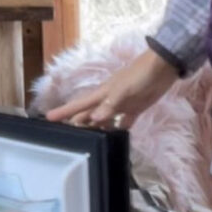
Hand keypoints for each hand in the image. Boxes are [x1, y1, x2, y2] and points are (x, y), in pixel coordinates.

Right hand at [45, 48, 178, 128]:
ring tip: (90, 144)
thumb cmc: (139, 76)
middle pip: (88, 115)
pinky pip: (123, 122)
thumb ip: (110, 105)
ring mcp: (120, 105)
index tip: (48, 118)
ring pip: (103, 120)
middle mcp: (107, 101)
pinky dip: (119, 130)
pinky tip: (116, 140)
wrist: (163, 67)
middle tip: (68, 139)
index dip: (64, 111)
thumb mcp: (123, 90)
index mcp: (101, 94)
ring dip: (97, 130)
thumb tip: (95, 119)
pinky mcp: (134, 109)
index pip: (78, 105)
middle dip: (78, 125)